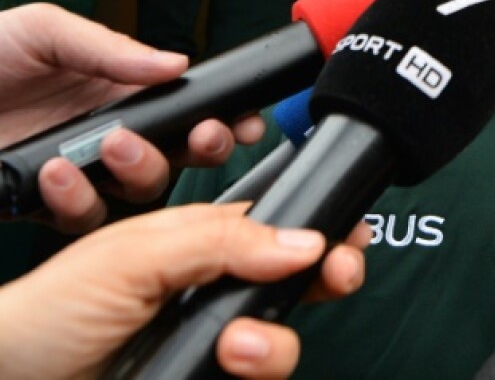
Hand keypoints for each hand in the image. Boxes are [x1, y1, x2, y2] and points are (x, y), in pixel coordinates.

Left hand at [0, 3, 266, 232]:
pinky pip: (80, 218)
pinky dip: (78, 200)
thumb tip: (173, 62)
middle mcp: (105, 135)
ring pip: (139, 193)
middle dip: (204, 148)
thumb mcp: (43, 30)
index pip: (184, 107)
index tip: (244, 118)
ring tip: (113, 145)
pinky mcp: (41, 207)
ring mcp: (77, 173)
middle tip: (202, 138)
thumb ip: (111, 49)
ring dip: (139, 171)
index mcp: (115, 89)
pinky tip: (58, 174)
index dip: (221, 116)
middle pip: (179, 155)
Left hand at [0, 202, 369, 379]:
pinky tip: (230, 365)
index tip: (347, 241)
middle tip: (338, 277)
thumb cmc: (51, 309)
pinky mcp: (205, 378)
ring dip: (275, 341)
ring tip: (237, 346)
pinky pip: (258, 378)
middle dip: (327, 277)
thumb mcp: (135, 255)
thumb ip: (221, 241)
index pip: (280, 227)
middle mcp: (214, 291)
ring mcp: (211, 342)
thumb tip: (303, 241)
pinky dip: (259, 371)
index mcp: (201, 241)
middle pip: (298, 282)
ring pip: (282, 338)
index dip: (320, 231)